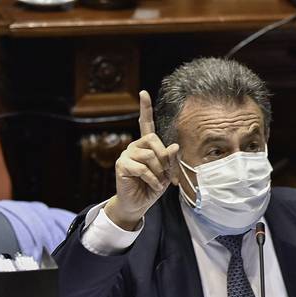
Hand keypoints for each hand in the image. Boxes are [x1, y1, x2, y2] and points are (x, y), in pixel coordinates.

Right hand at [104, 90, 179, 229]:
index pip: (146, 124)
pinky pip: (143, 169)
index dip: (145, 108)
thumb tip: (174, 146)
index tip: (144, 93)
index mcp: (146, 145)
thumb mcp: (167, 173)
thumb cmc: (152, 187)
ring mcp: (126, 155)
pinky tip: (153, 186)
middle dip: (164, 158)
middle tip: (164, 173)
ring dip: (159, 172)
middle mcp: (135, 146)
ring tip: (157, 182)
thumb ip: (171, 159)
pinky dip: (152, 180)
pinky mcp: (121, 165)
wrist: (139, 204)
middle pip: (153, 140)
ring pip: (150, 156)